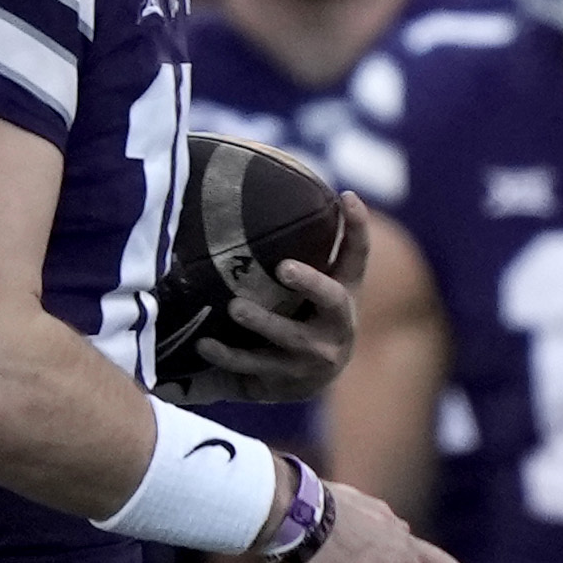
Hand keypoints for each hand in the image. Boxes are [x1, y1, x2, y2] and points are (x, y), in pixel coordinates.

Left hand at [192, 199, 369, 402]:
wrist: (308, 377)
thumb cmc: (305, 312)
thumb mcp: (313, 284)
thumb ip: (304, 247)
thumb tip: (260, 182)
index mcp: (345, 293)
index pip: (357, 256)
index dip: (357, 227)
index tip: (346, 196)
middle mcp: (338, 325)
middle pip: (333, 300)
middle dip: (310, 283)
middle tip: (283, 267)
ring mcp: (316, 356)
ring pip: (290, 338)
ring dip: (262, 322)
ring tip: (235, 308)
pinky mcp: (289, 381)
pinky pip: (255, 367)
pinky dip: (228, 355)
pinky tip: (204, 343)